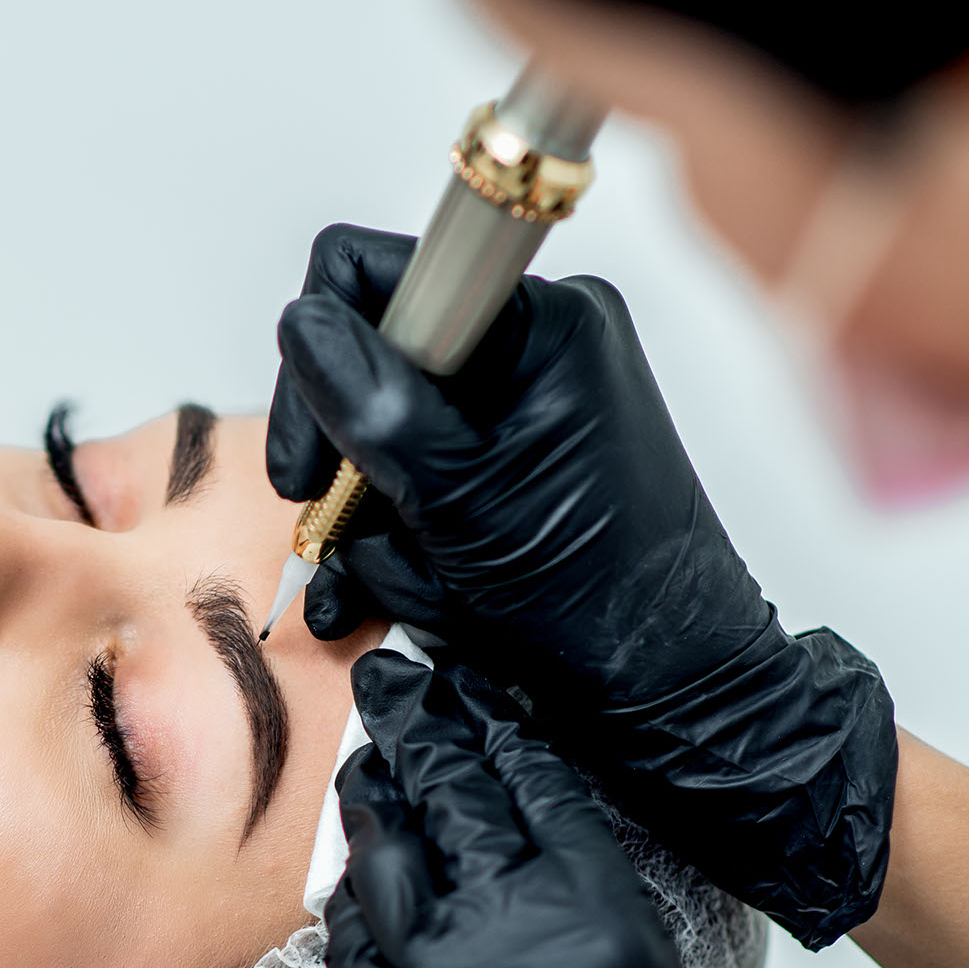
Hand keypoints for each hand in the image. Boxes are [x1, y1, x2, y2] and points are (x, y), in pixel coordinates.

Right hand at [270, 225, 896, 948]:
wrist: (667, 692)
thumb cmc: (600, 598)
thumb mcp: (462, 496)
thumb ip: (374, 404)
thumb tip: (300, 321)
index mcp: (537, 323)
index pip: (375, 275)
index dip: (319, 355)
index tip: (306, 457)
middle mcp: (528, 353)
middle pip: (366, 367)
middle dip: (348, 466)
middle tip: (333, 529)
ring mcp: (518, 418)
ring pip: (380, 444)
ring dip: (377, 530)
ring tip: (422, 588)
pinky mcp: (508, 478)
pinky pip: (415, 488)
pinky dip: (397, 549)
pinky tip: (402, 601)